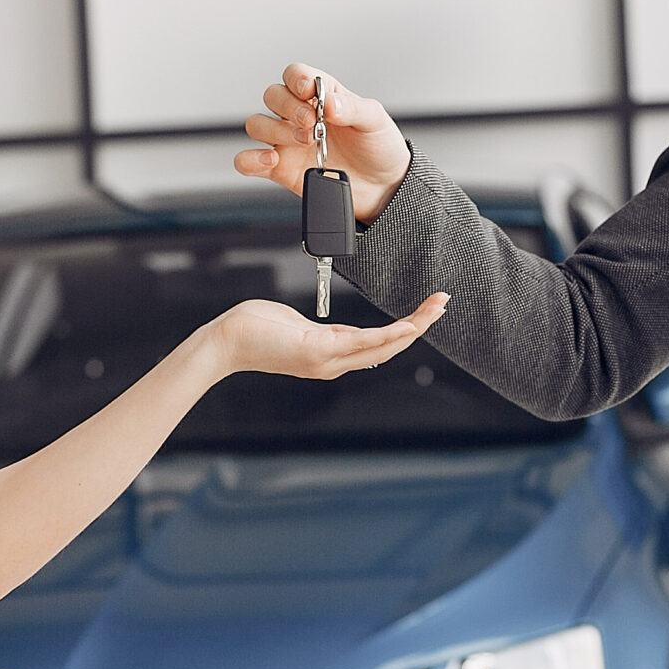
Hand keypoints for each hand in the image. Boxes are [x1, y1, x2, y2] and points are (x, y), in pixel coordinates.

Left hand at [208, 294, 447, 379]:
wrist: (226, 341)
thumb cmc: (254, 330)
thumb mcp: (295, 327)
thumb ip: (319, 330)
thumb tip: (330, 328)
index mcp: (330, 358)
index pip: (378, 346)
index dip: (405, 331)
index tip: (424, 313)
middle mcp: (334, 364)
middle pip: (389, 347)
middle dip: (420, 325)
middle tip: (443, 304)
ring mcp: (328, 360)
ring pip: (383, 345)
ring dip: (414, 326)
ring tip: (436, 308)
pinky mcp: (319, 350)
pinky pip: (364, 342)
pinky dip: (391, 333)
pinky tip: (410, 324)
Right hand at [235, 64, 411, 224]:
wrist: (383, 188)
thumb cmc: (379, 148)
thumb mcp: (375, 120)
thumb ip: (352, 108)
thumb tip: (330, 103)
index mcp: (322, 95)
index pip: (295, 75)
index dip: (296, 78)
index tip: (307, 90)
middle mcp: (300, 116)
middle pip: (272, 96)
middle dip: (288, 107)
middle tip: (311, 123)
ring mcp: (288, 142)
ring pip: (257, 124)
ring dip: (275, 131)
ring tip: (306, 142)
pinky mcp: (281, 169)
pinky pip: (248, 161)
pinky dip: (250, 159)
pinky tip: (272, 160)